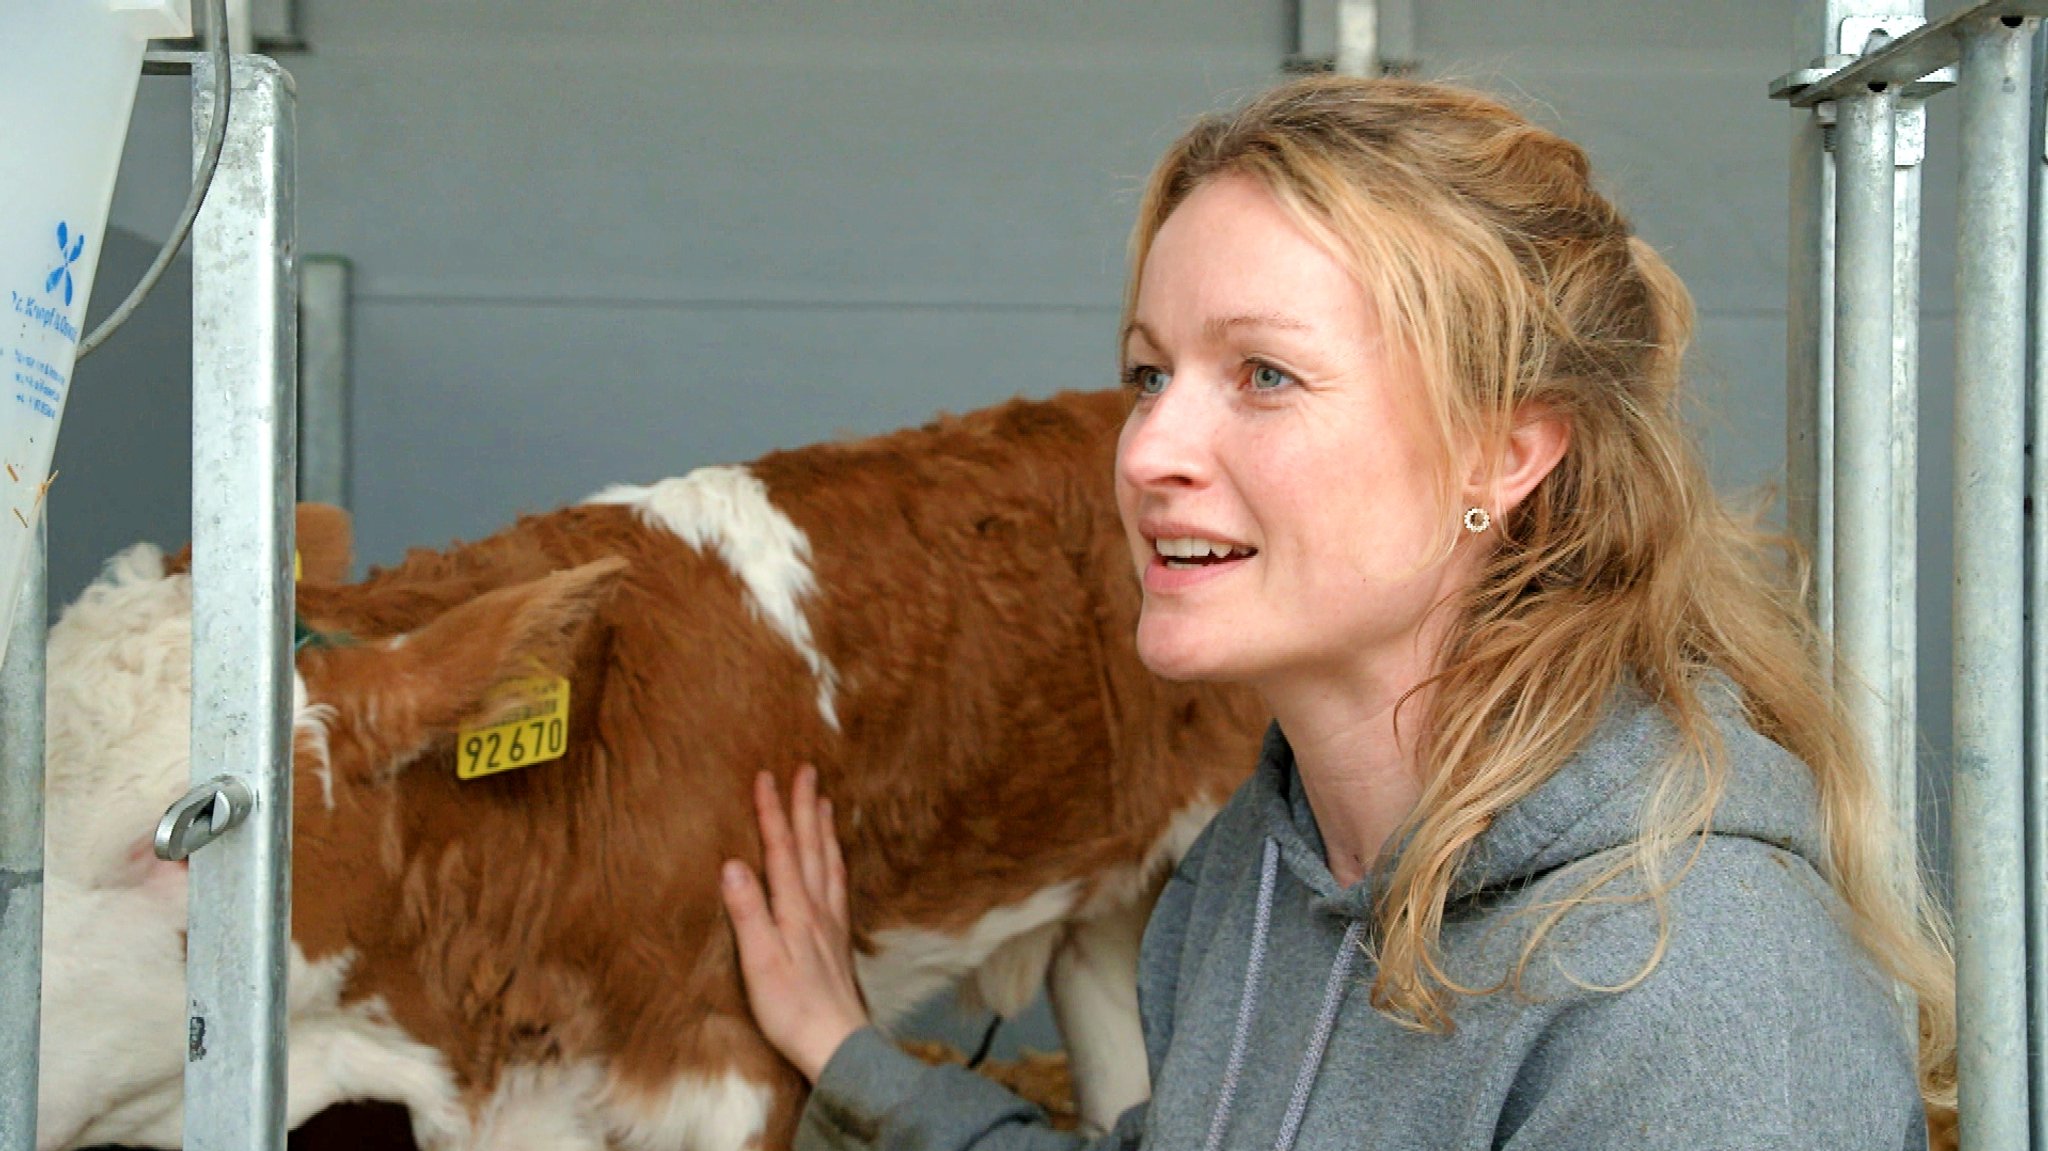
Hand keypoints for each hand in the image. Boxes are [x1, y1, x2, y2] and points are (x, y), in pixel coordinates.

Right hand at [721, 765, 870, 1082]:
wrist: (837, 1044)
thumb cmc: (792, 1009)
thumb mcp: (760, 962)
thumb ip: (748, 912)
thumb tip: (732, 864)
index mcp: (795, 910)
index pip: (781, 849)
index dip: (772, 812)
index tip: (765, 776)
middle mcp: (817, 909)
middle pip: (810, 847)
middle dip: (804, 806)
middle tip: (805, 769)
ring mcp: (832, 923)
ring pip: (829, 862)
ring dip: (823, 828)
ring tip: (825, 801)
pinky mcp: (838, 940)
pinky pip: (838, 884)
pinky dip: (835, 860)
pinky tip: (835, 861)